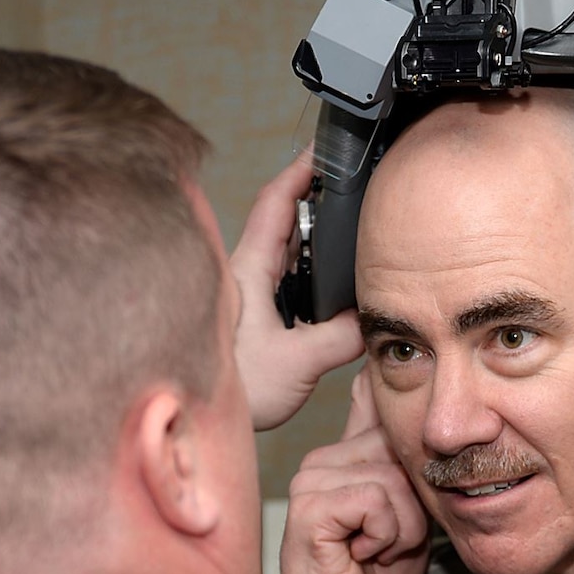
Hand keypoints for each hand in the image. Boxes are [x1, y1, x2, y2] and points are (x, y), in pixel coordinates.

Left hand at [232, 150, 362, 429]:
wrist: (195, 422)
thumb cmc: (234, 389)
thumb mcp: (298, 362)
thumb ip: (343, 337)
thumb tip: (378, 320)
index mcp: (250, 269)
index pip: (277, 202)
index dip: (302, 170)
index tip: (326, 150)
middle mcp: (246, 275)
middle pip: (286, 222)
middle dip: (319, 203)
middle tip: (354, 190)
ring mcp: (248, 295)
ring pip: (287, 253)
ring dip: (316, 242)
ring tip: (350, 235)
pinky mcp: (253, 317)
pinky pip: (286, 282)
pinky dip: (309, 274)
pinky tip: (330, 289)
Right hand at [270, 376, 430, 573]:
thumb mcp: (405, 515)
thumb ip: (404, 466)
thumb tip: (401, 401)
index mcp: (341, 458)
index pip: (376, 407)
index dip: (406, 435)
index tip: (408, 485)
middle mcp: (321, 462)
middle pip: (398, 448)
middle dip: (413, 504)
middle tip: (389, 542)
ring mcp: (310, 483)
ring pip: (391, 477)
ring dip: (402, 526)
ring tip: (375, 551)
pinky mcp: (309, 509)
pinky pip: (375, 501)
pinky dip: (385, 535)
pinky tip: (361, 556)